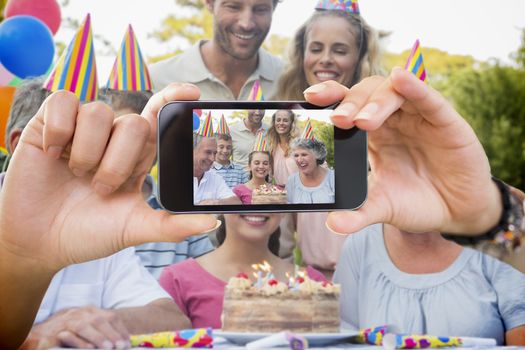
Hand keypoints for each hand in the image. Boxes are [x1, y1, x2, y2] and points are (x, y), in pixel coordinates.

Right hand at [0, 83, 217, 271]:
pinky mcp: (48, 124)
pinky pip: (63, 103)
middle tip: (100, 188)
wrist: (40, 244)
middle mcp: (112, 137)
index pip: (158, 116)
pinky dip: (60, 131)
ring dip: (89, 153)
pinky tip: (53, 155)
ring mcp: (81, 129)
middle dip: (118, 162)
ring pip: (99, 113)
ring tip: (77, 176)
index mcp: (137, 155)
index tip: (192, 91)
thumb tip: (212, 221)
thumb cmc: (89, 233)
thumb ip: (171, 225)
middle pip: (133, 122)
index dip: (174, 99)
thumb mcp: (133, 228)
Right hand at [22, 306, 129, 349]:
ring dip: (98, 337)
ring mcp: (67, 320)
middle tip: (121, 346)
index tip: (128, 341)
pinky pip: (69, 335)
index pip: (110, 317)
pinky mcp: (56, 331)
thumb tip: (120, 342)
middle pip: (99, 320)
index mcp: (90, 311)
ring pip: (85, 326)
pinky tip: (89, 349)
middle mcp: (79, 312)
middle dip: (112, 333)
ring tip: (109, 348)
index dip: (120, 329)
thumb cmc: (67, 334)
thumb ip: (101, 333)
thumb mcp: (87, 330)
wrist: (39, 336)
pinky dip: (80, 342)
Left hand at [304, 68, 501, 234]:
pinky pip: (429, 99)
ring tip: (362, 121)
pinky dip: (415, 87)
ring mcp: (418, 117)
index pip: (348, 106)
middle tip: (338, 120)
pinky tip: (402, 79)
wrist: (457, 212)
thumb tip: (332, 224)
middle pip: (367, 94)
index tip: (309, 98)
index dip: (331, 97)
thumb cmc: (417, 202)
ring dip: (375, 101)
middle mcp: (393, 119)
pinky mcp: (445, 121)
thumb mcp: (383, 208)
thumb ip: (358, 214)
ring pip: (393, 92)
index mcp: (373, 134)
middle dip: (350, 103)